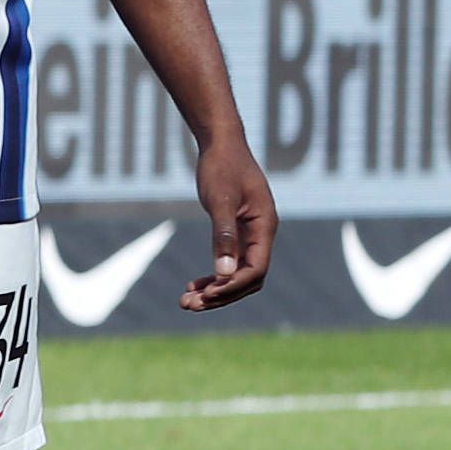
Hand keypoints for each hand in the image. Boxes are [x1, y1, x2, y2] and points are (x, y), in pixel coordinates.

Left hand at [180, 134, 276, 311]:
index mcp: (265, 227)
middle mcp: (262, 234)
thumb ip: (224, 235)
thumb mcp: (220, 200)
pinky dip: (213, 276)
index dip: (231, 286)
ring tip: (186, 302)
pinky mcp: (238, 232)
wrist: (221, 144)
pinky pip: (230, 263)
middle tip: (188, 305)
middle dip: (221, 295)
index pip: (256, 270)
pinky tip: (194, 285)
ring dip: (215, 290)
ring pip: (238, 274)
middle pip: (248, 279)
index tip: (205, 295)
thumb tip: (222, 273)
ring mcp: (251, 234)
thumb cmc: (222, 167)